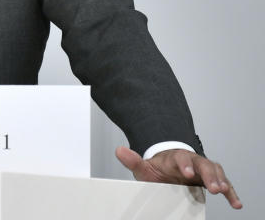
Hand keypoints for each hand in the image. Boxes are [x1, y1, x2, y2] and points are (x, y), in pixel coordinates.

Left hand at [115, 146, 241, 208]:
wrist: (167, 169)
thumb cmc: (157, 169)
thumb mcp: (144, 167)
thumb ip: (133, 161)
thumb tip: (119, 151)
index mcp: (175, 158)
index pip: (181, 158)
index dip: (185, 165)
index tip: (187, 173)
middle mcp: (192, 161)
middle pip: (203, 163)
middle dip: (208, 174)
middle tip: (213, 187)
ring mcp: (203, 170)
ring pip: (215, 171)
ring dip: (221, 181)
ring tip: (223, 192)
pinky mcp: (211, 180)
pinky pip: (224, 184)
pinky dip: (231, 193)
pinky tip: (235, 203)